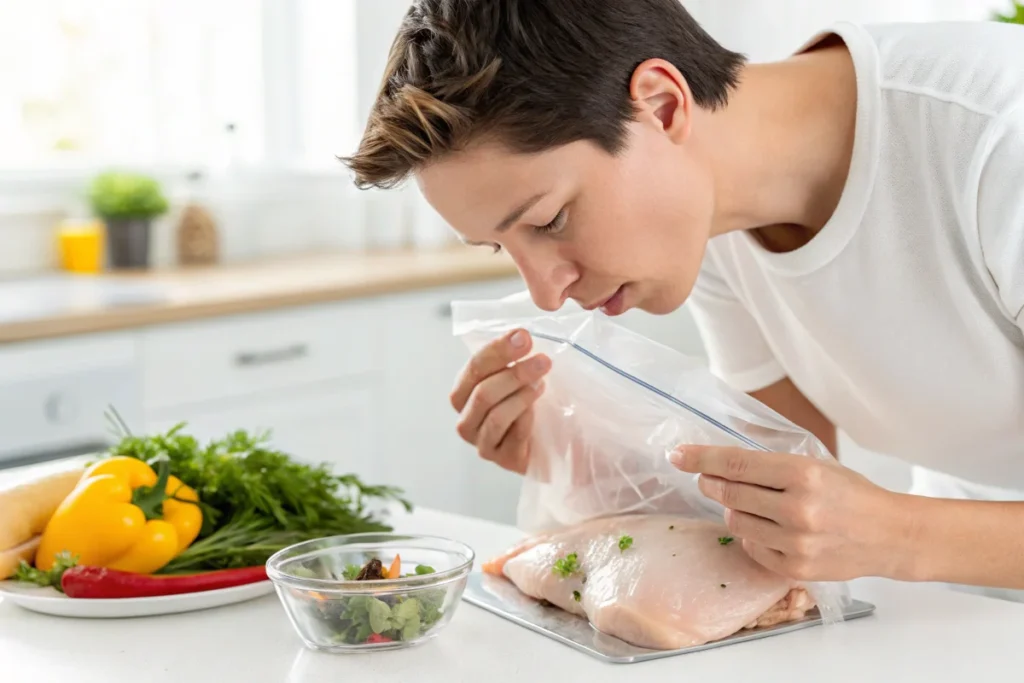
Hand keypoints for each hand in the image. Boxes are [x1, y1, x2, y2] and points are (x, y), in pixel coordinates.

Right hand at [450, 329, 550, 473]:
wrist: (554, 444)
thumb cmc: (533, 405)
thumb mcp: (519, 378)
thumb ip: (512, 359)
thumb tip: (521, 335)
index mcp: (465, 392)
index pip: (474, 368)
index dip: (497, 350)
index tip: (524, 336)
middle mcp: (466, 418)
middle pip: (482, 391)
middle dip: (513, 372)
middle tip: (543, 361)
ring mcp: (481, 441)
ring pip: (494, 414)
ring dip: (520, 394)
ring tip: (542, 383)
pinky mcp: (502, 459)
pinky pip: (511, 434)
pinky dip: (526, 417)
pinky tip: (540, 409)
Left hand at [670, 445, 911, 581]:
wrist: (889, 535)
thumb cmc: (850, 494)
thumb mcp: (816, 464)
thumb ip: (771, 462)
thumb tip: (722, 458)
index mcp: (803, 474)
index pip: (737, 463)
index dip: (702, 457)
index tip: (678, 455)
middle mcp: (798, 508)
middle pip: (730, 493)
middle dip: (711, 483)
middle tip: (707, 478)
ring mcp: (796, 542)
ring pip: (736, 521)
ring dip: (733, 510)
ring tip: (751, 504)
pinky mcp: (795, 567)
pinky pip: (752, 547)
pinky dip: (752, 535)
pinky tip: (769, 527)